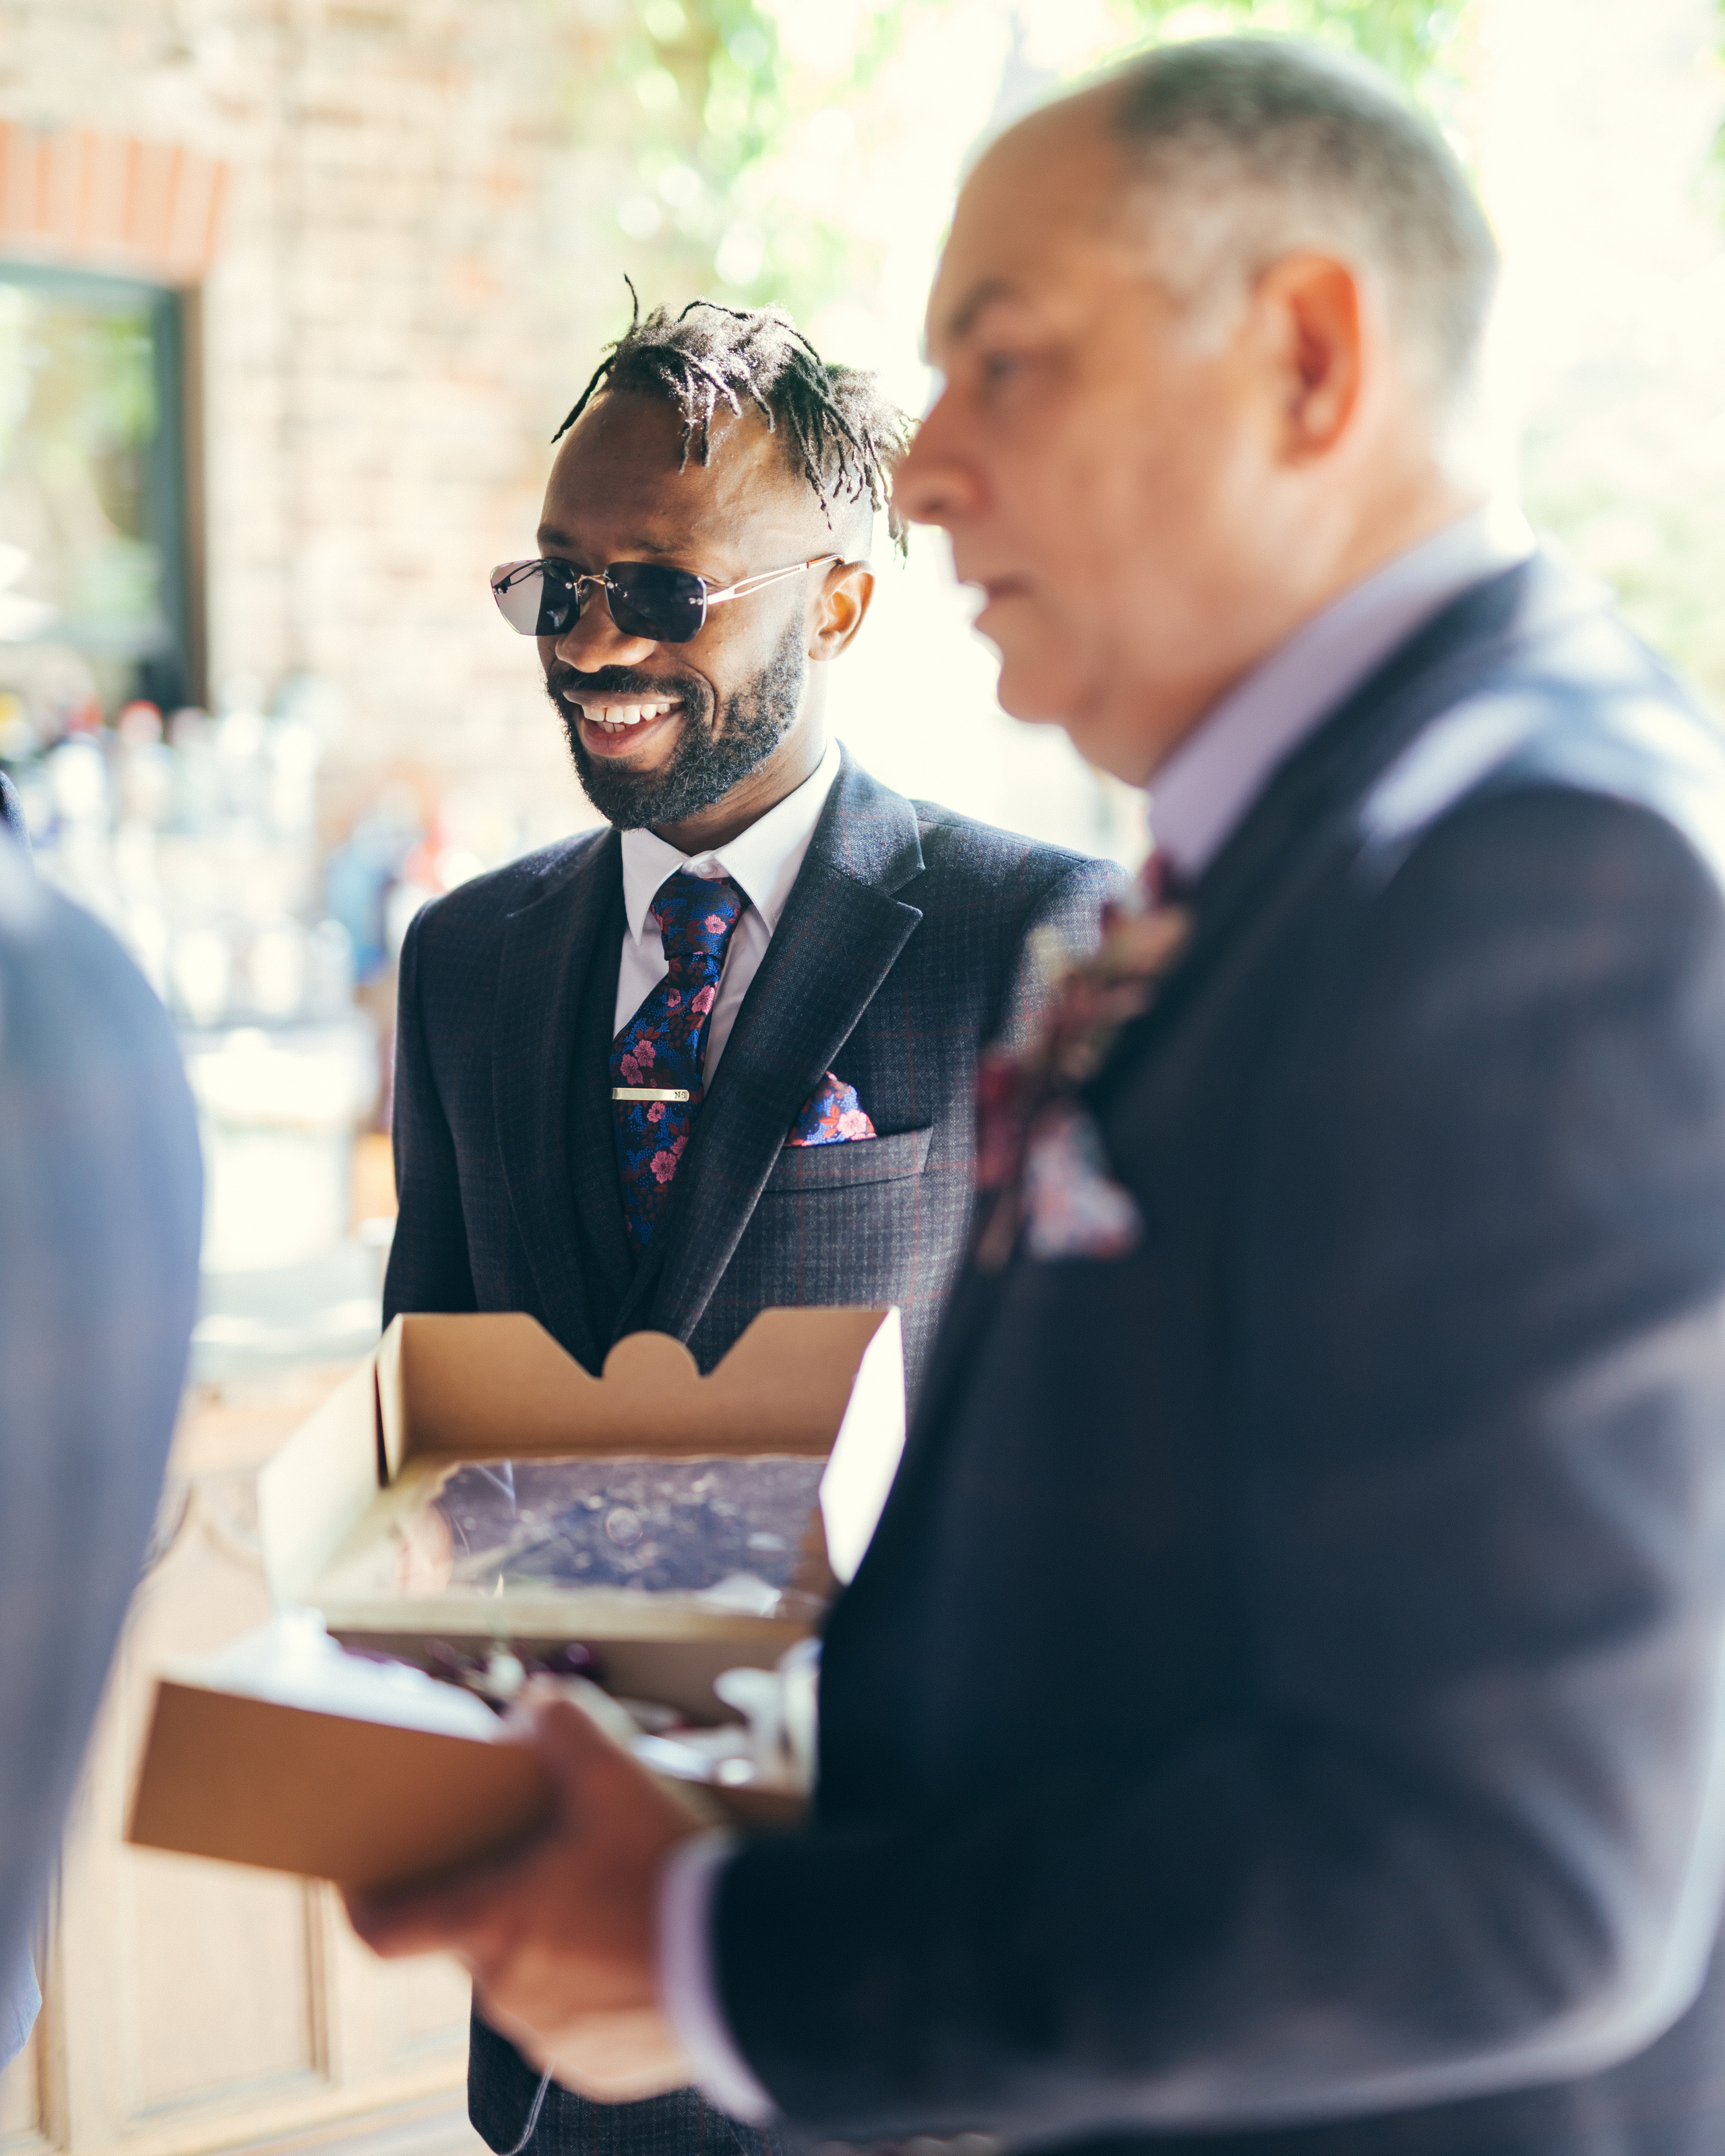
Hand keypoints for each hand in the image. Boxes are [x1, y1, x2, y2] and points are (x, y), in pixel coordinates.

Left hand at [345, 1682, 703, 2097]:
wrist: (745, 1968)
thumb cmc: (666, 1872)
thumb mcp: (615, 1780)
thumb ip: (564, 1729)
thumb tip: (534, 1701)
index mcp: (492, 1925)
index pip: (384, 1930)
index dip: (369, 1902)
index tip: (366, 1883)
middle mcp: (505, 1993)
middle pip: (477, 1942)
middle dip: (506, 1903)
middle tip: (554, 1868)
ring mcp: (550, 2040)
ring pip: (531, 1985)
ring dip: (556, 1950)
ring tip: (616, 1911)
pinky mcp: (597, 2073)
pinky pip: (579, 2029)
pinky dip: (599, 1997)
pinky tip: (644, 1960)